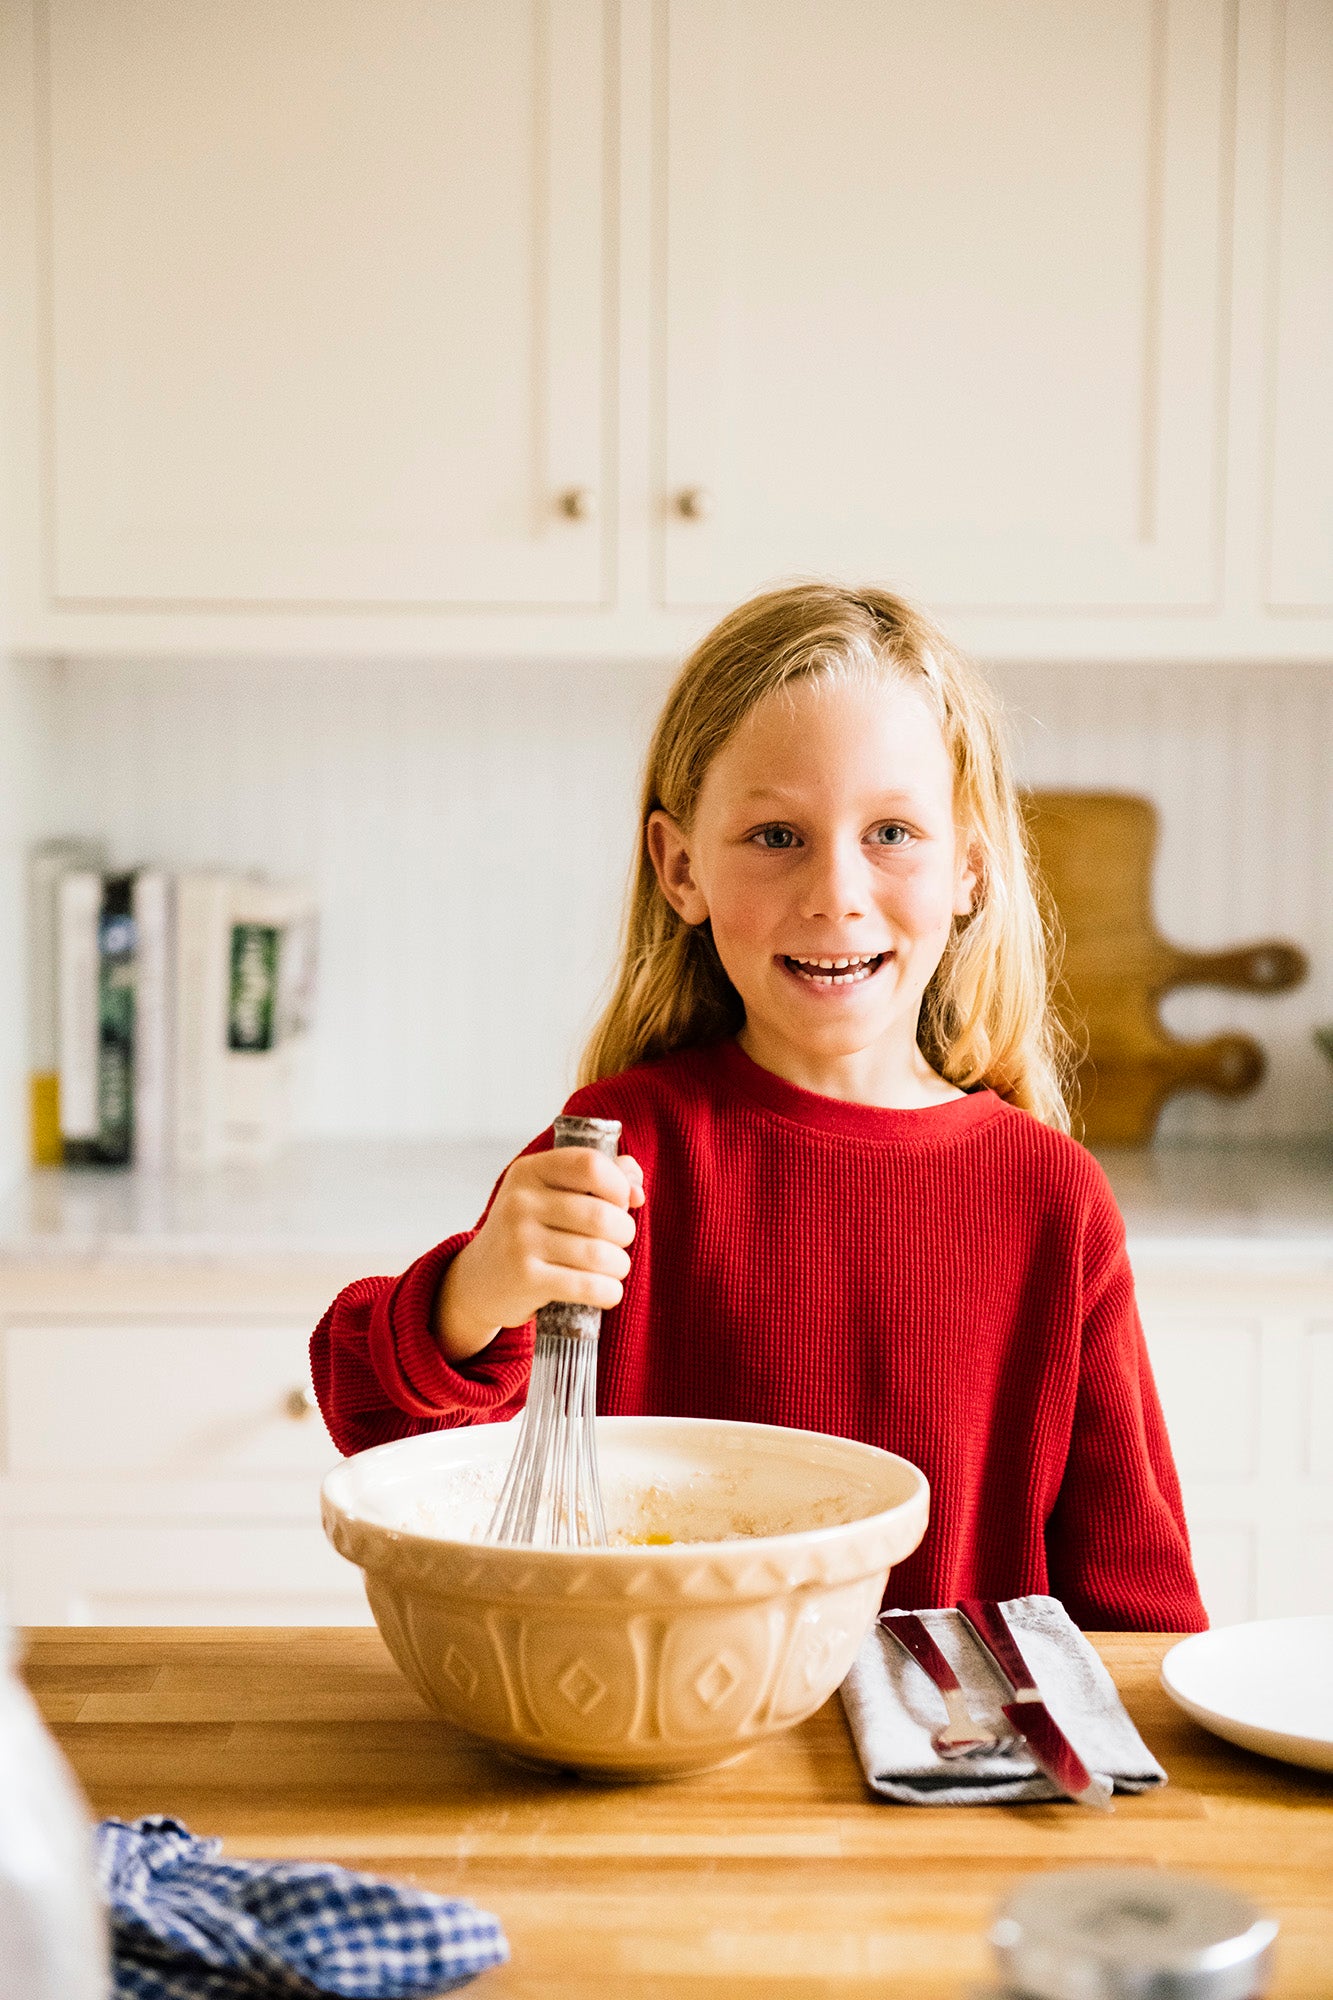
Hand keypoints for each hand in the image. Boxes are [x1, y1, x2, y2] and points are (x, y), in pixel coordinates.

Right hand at [435, 1145, 644, 1360]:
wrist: (478, 1280)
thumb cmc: (528, 1232)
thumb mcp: (551, 1194)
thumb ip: (598, 1178)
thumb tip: (637, 1187)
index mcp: (530, 1171)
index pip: (590, 1164)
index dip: (618, 1185)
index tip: (621, 1203)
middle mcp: (520, 1202)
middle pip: (602, 1215)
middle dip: (624, 1233)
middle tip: (617, 1242)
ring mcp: (520, 1241)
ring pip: (600, 1254)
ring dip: (619, 1266)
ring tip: (613, 1268)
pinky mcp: (526, 1280)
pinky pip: (588, 1286)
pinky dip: (609, 1292)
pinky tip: (606, 1290)